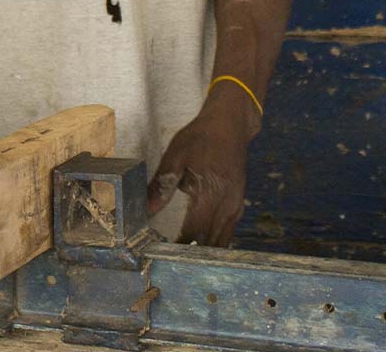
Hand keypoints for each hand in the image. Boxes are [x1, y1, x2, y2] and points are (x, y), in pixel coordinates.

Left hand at [147, 91, 259, 246]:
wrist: (230, 124)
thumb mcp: (176, 156)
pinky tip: (200, 244)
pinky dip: (215, 241)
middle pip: (210, 242)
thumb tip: (146, 210)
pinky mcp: (239, 204)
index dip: (180, 247)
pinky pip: (228, 230)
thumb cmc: (200, 137)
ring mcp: (236, 206)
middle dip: (192, 255)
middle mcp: (227, 205)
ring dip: (205, 251)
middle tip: (171, 261)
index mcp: (210, 194)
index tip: (164, 254)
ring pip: (222, 240)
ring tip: (183, 258)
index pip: (195, 232)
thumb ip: (162, 185)